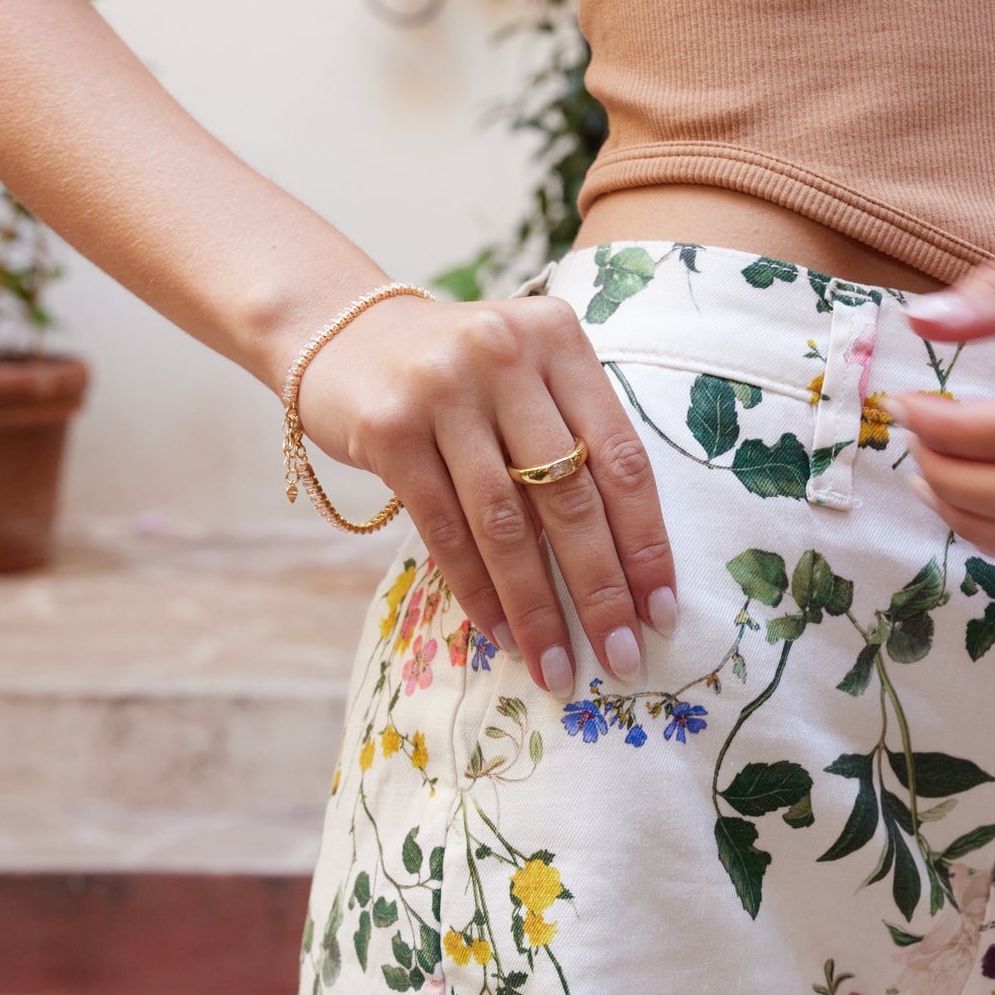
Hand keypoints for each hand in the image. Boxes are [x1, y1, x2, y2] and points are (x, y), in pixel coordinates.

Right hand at [294, 290, 677, 697]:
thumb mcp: (521, 378)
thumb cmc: (450, 375)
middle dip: (600, 591)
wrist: (333, 328)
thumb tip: (620, 570)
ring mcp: (443, 389)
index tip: (661, 612)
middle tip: (621, 657)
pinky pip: (445, 530)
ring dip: (536, 607)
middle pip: (571, 496)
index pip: (622, 457)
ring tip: (556, 665)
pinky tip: (500, 633)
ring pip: (507, 524)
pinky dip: (476, 591)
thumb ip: (568, 438)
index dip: (646, 543)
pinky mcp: (389, 428)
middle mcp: (505, 355)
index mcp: (558, 340)